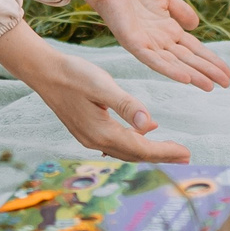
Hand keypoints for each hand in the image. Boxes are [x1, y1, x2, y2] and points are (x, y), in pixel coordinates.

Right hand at [0, 21, 189, 162]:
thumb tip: (151, 125)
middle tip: (186, 158)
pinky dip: (133, 142)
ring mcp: (88, 138)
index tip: (187, 153)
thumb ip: (127, 106)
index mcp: (101, 132)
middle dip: (161, 157)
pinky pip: (115, 143)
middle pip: (135, 155)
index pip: (141, 148)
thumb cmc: (72, 74)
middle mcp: (95, 140)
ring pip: (125, 151)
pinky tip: (143, 133)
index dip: (165, 152)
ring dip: (148, 152)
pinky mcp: (85, 130)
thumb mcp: (102, 86)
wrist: (43, 72)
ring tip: (171, 151)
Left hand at [66, 0, 229, 91]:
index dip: (210, 60)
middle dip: (208, 71)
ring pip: (175, 63)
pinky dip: (169, 69)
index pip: (194, 49)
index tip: (227, 72)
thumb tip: (196, 26)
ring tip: (211, 86)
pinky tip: (185, 78)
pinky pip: (153, 60)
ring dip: (193, 75)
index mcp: (168, 29)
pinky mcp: (133, 42)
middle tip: (227, 84)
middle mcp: (160, 40)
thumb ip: (180, 10)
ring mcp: (147, 43)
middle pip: (189, 59)